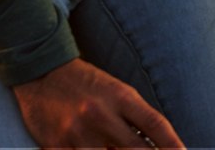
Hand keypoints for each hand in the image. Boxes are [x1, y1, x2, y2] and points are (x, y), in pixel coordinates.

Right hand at [15, 58, 181, 148]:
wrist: (41, 71)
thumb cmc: (85, 83)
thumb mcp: (117, 91)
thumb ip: (137, 119)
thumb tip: (160, 148)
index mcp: (120, 97)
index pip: (156, 126)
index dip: (174, 146)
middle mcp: (101, 115)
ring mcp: (78, 133)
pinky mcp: (56, 146)